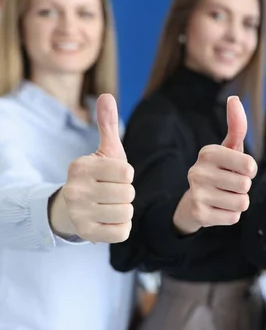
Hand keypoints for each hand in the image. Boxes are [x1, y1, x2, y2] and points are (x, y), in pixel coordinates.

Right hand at [50, 94, 134, 242]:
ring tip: (110, 205)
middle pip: (128, 194)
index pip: (126, 172)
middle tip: (111, 192)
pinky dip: (122, 227)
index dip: (126, 175)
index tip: (114, 176)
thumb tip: (107, 95)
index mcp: (80, 167)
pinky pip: (122, 232)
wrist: (73, 207)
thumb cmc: (98, 176)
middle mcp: (75, 190)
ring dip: (124, 210)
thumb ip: (107, 125)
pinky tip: (109, 220)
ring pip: (127, 213)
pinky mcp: (86, 234)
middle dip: (126, 193)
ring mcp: (79, 214)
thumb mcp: (104, 151)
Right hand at [173, 96, 257, 234]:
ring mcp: (196, 194)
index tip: (238, 169)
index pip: (250, 165)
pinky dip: (231, 215)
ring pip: (242, 203)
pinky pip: (234, 217)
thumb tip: (234, 98)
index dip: (250, 170)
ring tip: (224, 196)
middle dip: (244, 187)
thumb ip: (236, 125)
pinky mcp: (199, 215)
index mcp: (208, 152)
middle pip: (246, 185)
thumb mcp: (228, 148)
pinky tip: (218, 208)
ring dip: (239, 202)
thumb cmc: (219, 170)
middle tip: (229, 185)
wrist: (193, 203)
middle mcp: (197, 171)